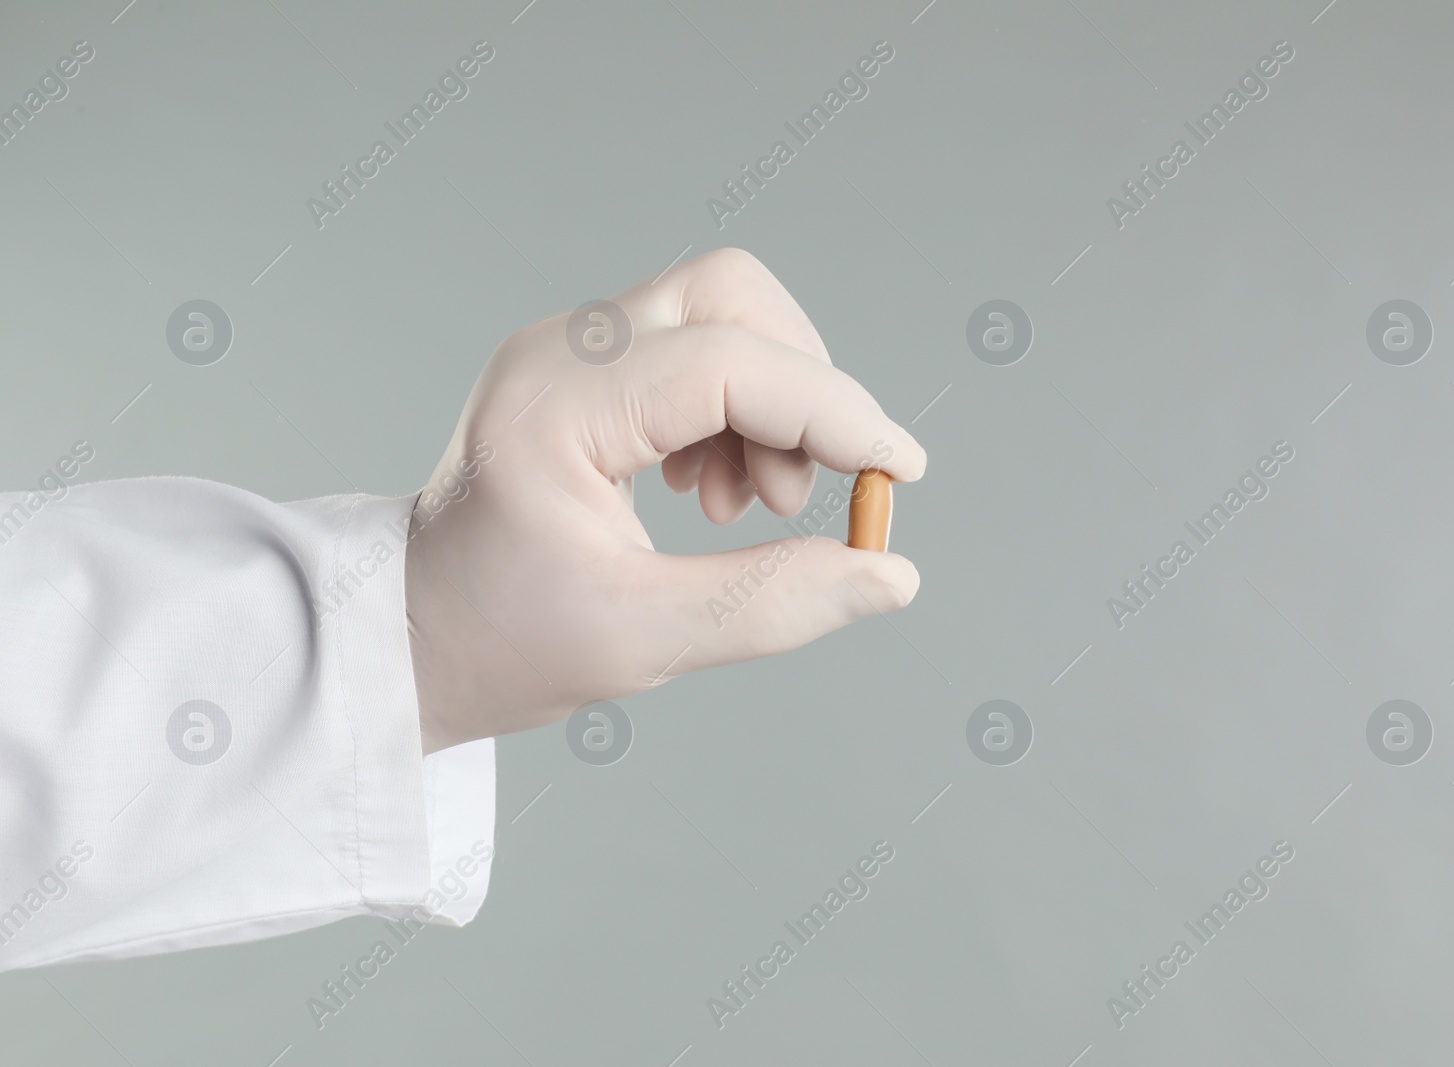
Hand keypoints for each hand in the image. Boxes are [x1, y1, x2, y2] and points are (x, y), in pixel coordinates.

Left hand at [404, 249, 926, 753]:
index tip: (896, 473)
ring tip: (747, 504)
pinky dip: (738, 409)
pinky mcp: (587, 367)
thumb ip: (773, 603)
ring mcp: (570, 349)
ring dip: (771, 403)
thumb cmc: (503, 643)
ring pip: (722, 314)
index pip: (728, 363)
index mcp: (553, 406)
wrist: (415, 634)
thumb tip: (889, 574)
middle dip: (800, 387)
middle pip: (730, 296)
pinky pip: (697, 347)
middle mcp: (559, 350)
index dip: (832, 412)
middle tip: (799, 495)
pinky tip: (712, 488)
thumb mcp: (641, 642)